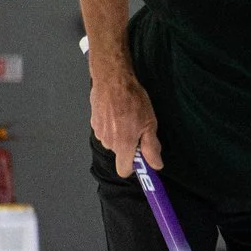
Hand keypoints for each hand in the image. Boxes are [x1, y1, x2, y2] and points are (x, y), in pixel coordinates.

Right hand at [91, 63, 161, 177]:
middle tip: (139, 128)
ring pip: (114, 142)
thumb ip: (151, 147)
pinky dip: (113, 127)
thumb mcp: (149, 123)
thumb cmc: (133, 100)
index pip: (124, 170)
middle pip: (121, 154)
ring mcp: (99, 132)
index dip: (134, 167)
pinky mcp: (94, 123)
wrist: (112, 79)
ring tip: (128, 117)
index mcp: (122, 144)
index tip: (143, 159)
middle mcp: (108, 142)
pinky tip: (118, 113)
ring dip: (121, 135)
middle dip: (130, 146)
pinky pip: (107, 132)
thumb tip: (156, 165)